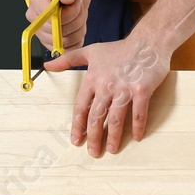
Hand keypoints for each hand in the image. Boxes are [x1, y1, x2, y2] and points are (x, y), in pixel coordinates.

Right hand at [25, 0, 92, 51]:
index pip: (48, 15)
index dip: (67, 12)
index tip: (75, 1)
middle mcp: (35, 18)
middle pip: (57, 29)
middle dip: (76, 18)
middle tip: (79, 5)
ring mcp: (41, 33)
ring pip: (64, 41)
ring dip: (78, 28)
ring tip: (79, 14)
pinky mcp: (51, 44)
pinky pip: (68, 49)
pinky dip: (77, 39)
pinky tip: (77, 26)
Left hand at [44, 35, 169, 157]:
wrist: (147, 42)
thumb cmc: (119, 48)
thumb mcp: (90, 51)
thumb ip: (68, 60)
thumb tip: (47, 65)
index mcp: (93, 78)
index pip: (81, 107)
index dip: (77, 126)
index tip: (76, 140)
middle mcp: (107, 85)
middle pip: (96, 117)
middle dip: (93, 137)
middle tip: (93, 151)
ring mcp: (125, 88)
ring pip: (116, 119)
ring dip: (113, 137)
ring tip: (111, 149)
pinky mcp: (142, 90)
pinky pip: (138, 114)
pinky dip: (137, 127)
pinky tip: (136, 137)